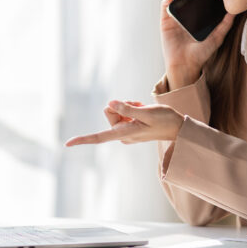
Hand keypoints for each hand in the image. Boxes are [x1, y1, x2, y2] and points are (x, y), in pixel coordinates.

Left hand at [65, 100, 183, 145]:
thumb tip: (110, 103)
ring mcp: (126, 131)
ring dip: (129, 106)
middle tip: (138, 107)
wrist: (178, 127)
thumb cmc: (165, 120)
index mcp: (124, 134)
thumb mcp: (147, 112)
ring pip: (117, 111)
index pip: (99, 137)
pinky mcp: (130, 126)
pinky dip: (132, 108)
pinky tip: (143, 110)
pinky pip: (124, 112)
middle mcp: (122, 135)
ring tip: (143, 109)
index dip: (83, 139)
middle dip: (121, 105)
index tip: (68, 144)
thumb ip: (128, 109)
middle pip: (109, 113)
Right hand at [161, 0, 234, 88]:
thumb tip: (235, 11)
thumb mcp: (217, 37)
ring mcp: (175, 19)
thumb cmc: (201, 54)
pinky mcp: (165, 22)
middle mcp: (186, 17)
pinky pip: (165, 7)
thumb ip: (225, 24)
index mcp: (197, 19)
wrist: (186, 65)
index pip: (198, 1)